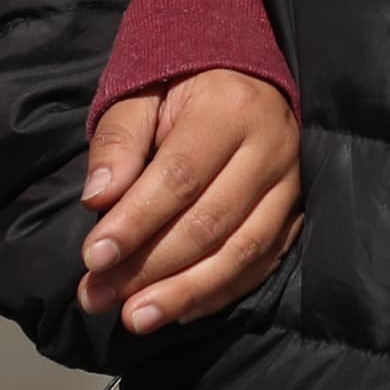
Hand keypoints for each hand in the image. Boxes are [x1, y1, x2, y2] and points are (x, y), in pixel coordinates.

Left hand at [76, 69, 303, 333]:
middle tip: (98, 296)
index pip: (179, 177)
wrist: (243, 72)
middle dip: (150, 268)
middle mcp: (271, 148)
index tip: (93, 258)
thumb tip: (98, 201)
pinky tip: (180, 311)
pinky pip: (262, 263)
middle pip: (210, 222)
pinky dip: (219, 292)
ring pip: (241, 251)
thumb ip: (118, 142)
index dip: (136, 222)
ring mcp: (290, 185)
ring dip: (185, 292)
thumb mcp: (140, 93)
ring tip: (135, 318)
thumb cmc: (181, 85)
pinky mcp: (295, 212)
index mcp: (230, 109)